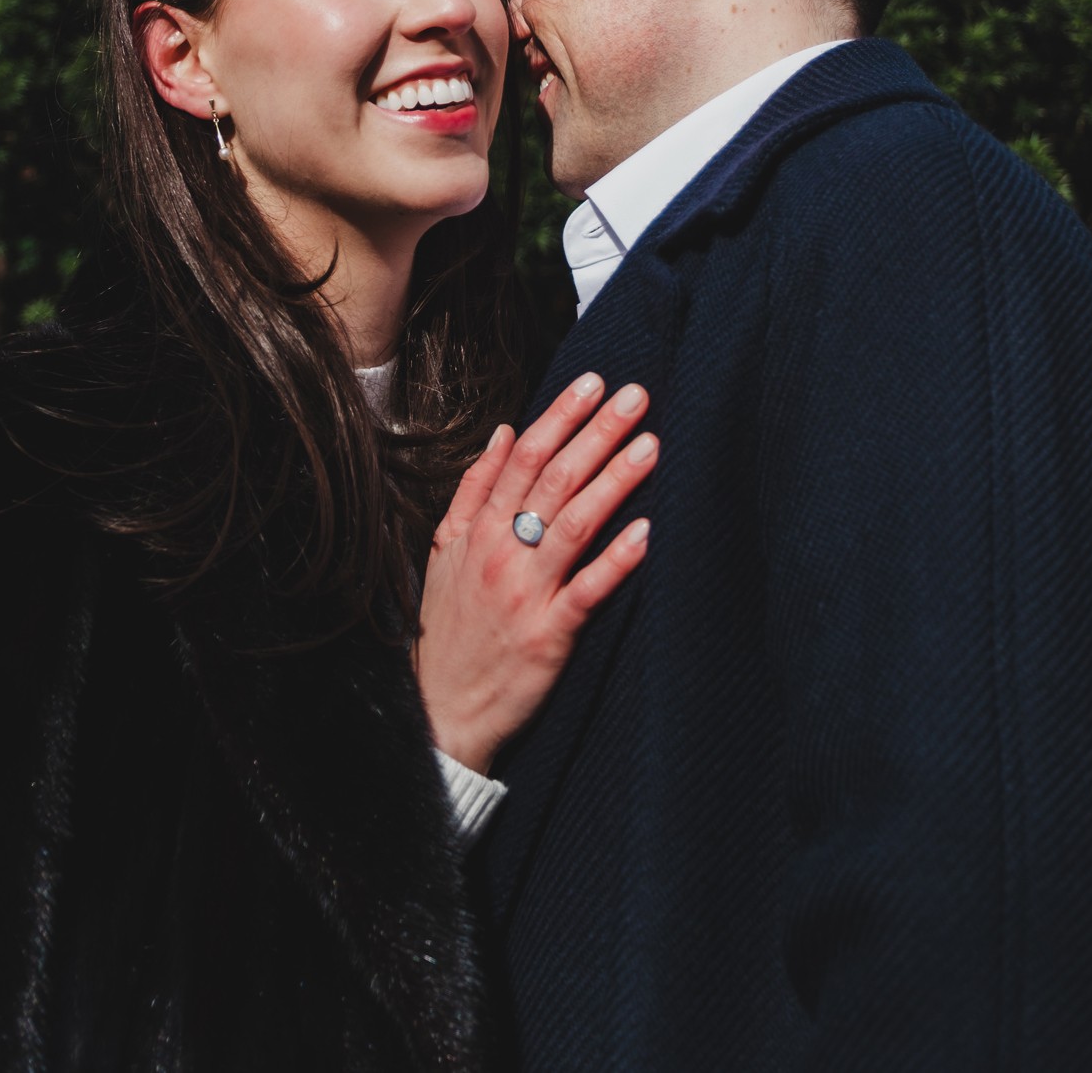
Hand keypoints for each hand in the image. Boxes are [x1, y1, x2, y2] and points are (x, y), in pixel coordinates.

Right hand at [414, 373, 655, 774]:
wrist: (440, 710)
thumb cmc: (449, 628)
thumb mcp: (445, 551)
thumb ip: (473, 489)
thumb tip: (505, 432)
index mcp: (480, 529)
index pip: (525, 457)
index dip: (560, 416)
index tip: (593, 382)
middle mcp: (502, 553)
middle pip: (555, 479)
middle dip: (597, 433)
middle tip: (635, 396)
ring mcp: (526, 593)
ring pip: (574, 524)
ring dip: (614, 481)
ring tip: (651, 445)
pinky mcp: (549, 635)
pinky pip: (588, 591)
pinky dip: (617, 561)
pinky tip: (648, 533)